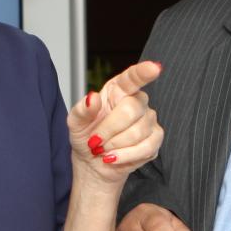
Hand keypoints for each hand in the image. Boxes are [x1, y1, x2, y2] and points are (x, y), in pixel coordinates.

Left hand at [68, 61, 163, 182]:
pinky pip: (146, 147)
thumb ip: (82, 109)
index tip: (155, 68)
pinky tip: (114, 158)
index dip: (144, 72)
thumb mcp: (75, 122)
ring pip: (138, 131)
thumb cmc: (86, 136)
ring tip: (104, 148)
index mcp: (118, 89)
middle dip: (109, 129)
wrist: (93, 161)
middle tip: (95, 141)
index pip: (133, 77)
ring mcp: (149, 119)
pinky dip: (126, 156)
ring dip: (115, 145)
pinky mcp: (155, 138)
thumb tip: (92, 98)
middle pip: (131, 110)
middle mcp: (137, 100)